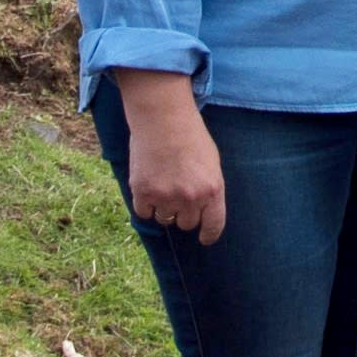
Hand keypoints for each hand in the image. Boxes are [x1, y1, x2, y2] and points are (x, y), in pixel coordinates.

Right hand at [112, 73, 227, 244]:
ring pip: (164, 219)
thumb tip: (203, 211)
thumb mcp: (211, 162)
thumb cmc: (189, 135)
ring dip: (163, 207)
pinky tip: (147, 184)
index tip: (204, 239)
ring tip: (161, 183)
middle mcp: (191, 198)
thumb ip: (209, 188)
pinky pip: (144, 213)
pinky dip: (144, 203)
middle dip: (182, 213)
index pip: (214, 225)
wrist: (162, 117)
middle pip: (186, 223)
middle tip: (176, 193)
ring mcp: (166, 196)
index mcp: (212, 189)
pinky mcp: (143, 192)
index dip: (208, 235)